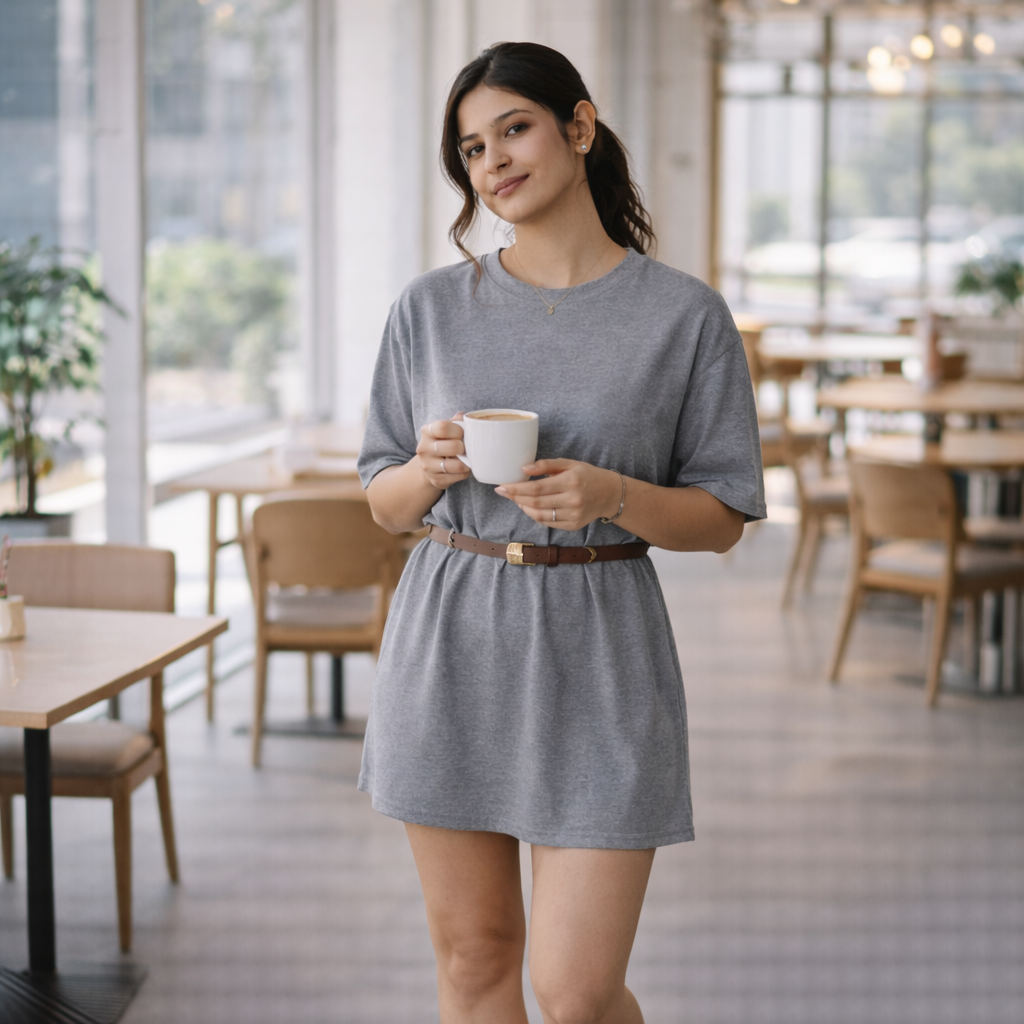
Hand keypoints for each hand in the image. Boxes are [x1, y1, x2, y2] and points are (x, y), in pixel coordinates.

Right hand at [416, 415, 471, 489]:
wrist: (429, 464)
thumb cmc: (442, 442)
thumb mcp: (446, 428)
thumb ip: (457, 421)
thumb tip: (469, 417)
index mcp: (427, 431)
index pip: (443, 427)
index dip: (457, 430)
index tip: (462, 433)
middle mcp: (424, 449)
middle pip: (452, 447)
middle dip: (464, 447)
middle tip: (465, 448)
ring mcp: (429, 466)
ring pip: (457, 465)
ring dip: (467, 462)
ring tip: (467, 458)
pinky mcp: (436, 480)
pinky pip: (459, 476)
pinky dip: (466, 472)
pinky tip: (464, 467)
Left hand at [496, 459, 620, 530]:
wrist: (610, 494)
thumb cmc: (587, 475)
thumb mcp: (569, 464)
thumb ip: (545, 465)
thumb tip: (524, 469)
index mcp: (570, 481)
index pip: (536, 488)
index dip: (516, 489)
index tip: (501, 487)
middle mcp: (572, 500)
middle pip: (535, 503)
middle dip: (515, 498)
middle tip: (503, 492)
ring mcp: (573, 515)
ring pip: (540, 516)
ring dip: (524, 508)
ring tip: (517, 499)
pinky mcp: (573, 525)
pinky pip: (548, 523)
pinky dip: (535, 516)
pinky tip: (530, 507)